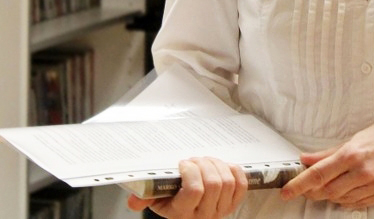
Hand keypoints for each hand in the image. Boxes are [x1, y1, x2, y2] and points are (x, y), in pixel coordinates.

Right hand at [127, 158, 247, 217]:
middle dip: (203, 164)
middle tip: (193, 160)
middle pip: (213, 183)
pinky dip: (234, 171)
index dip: (191, 172)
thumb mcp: (155, 200)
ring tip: (205, 161)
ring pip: (227, 181)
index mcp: (183, 212)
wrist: (186, 214)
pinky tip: (222, 167)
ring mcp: (221, 210)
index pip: (195, 190)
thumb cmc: (171, 203)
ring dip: (217, 165)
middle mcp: (204, 214)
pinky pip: (241, 185)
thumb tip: (132, 200)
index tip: (183, 164)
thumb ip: (144, 197)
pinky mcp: (232, 204)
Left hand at [280, 114, 373, 209]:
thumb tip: (306, 159)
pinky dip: (347, 201)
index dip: (299, 185)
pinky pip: (358, 204)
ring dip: (330, 196)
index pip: (318, 174)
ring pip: (341, 199)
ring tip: (327, 187)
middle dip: (313, 192)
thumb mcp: (355, 138)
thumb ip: (328, 153)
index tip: (287, 191)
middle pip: (327, 191)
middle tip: (306, 188)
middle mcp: (363, 171)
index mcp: (352, 154)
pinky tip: (345, 193)